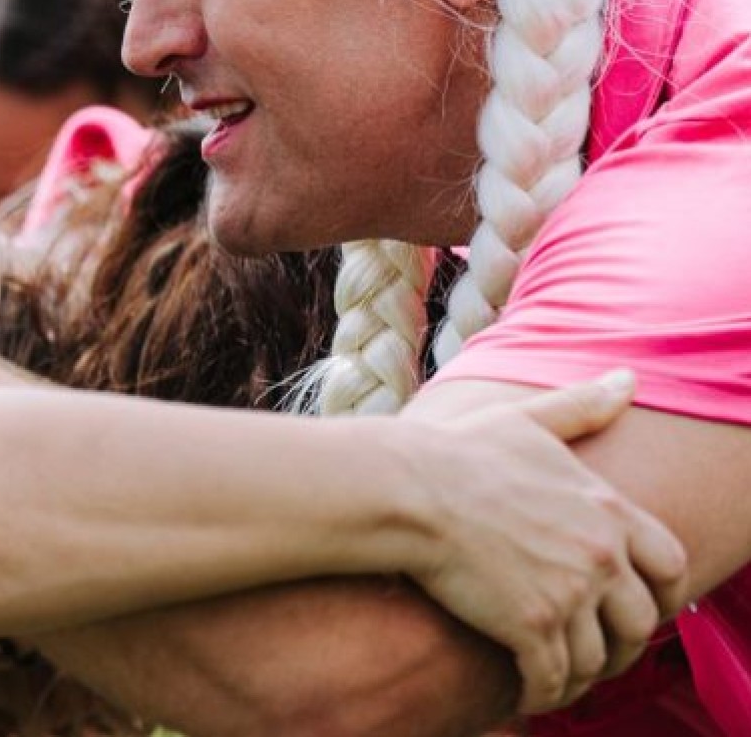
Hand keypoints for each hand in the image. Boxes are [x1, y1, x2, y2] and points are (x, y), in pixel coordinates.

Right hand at [402, 370, 685, 713]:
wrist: (404, 489)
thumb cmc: (456, 451)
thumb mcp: (525, 421)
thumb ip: (581, 408)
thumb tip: (628, 380)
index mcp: (606, 508)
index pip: (671, 565)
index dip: (660, 592)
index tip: (635, 602)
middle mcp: (599, 554)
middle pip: (640, 621)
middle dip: (621, 641)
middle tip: (594, 647)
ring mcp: (568, 593)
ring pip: (597, 658)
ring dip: (580, 672)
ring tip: (558, 673)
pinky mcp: (530, 627)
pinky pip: (553, 680)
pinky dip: (544, 693)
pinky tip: (527, 690)